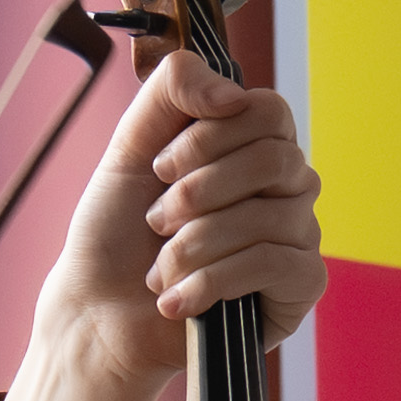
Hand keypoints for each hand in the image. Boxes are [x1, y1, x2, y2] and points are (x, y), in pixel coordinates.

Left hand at [1, 50, 325, 400]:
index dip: (210, 136)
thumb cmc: (117, 230)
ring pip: (268, 217)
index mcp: (252, 147)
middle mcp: (285, 187)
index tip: (160, 167)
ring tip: (160, 269)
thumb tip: (233, 94)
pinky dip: (213, 280)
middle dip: (198, 192)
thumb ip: (174, 88)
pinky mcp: (301, 287)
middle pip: (275, 159)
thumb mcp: (131, 143)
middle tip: (155, 221)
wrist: (99, 312)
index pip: (268, 112)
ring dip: (195, 244)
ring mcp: (298, 235)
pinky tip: (178, 301)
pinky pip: (274, 265)